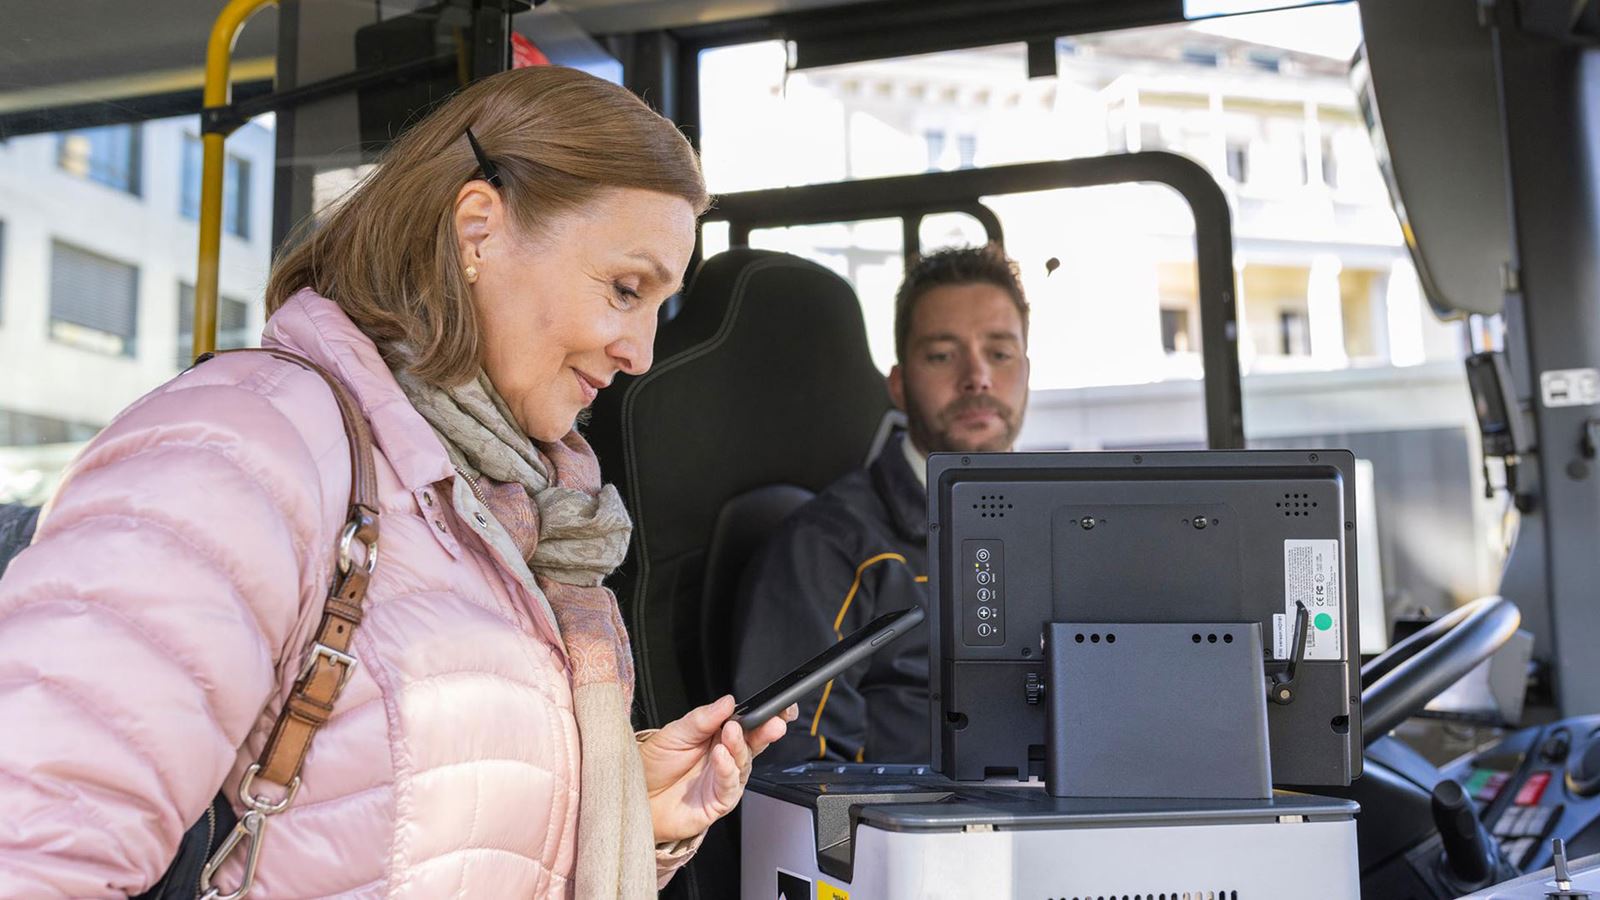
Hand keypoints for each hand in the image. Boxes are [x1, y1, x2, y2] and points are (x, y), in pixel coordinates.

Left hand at [638, 695, 796, 843]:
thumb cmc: (655, 766)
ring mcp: (724, 780)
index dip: (765, 715)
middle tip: (771, 722)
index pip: (748, 724)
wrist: (637, 797)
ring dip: (740, 747)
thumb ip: (703, 718)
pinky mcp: (719, 802)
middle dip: (766, 731)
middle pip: (754, 743)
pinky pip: (730, 786)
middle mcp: (726, 757)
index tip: (775, 707)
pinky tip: (721, 757)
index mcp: (718, 736)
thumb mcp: (675, 733)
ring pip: (743, 763)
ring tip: (731, 734)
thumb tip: (727, 701)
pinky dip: (728, 770)